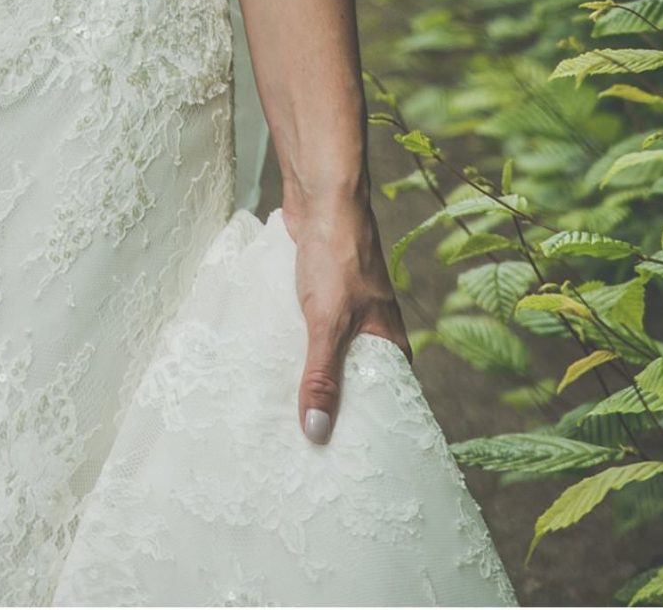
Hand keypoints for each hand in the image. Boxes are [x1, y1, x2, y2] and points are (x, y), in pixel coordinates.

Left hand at [283, 187, 411, 446]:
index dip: (370, 431)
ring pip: (330, 358)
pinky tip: (273, 371)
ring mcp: (346, 313)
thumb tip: (316, 432)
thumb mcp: (328, 323)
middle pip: (356, 383)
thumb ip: (322, 376)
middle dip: (335, 410)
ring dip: (312, 380)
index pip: (388, 402)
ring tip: (286, 418)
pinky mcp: (320, 298)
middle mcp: (372, 332)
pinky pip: (309, 336)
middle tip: (308, 451)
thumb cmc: (337, 255)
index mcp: (389, 343)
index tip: (349, 465)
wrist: (321, 196)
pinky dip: (296, 352)